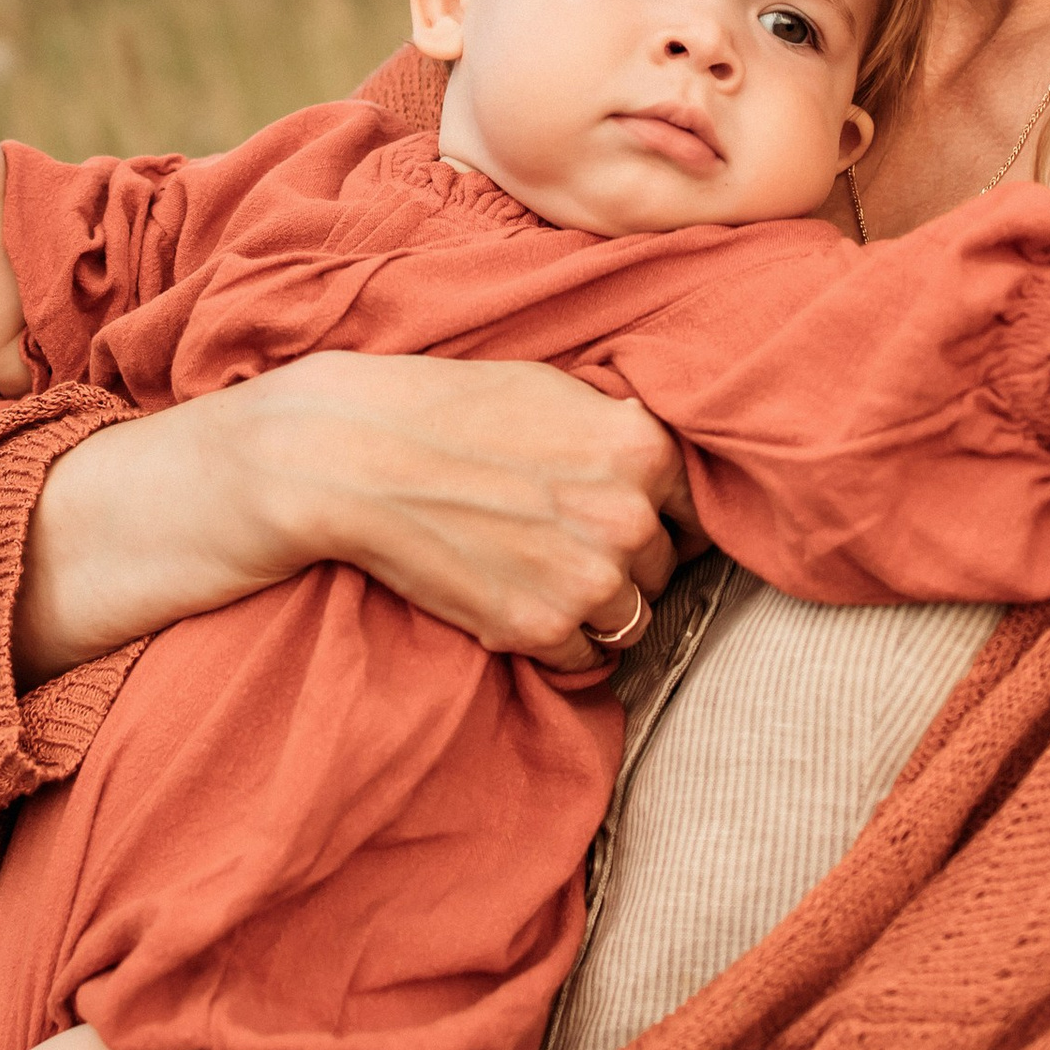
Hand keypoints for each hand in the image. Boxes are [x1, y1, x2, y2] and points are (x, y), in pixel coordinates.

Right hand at [14, 353, 695, 684]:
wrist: (350, 457)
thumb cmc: (442, 409)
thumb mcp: (548, 389)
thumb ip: (614, 428)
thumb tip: (659, 461)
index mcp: (640, 445)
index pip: (699, 509)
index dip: (665, 518)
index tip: (631, 521)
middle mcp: (629, 515)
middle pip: (666, 568)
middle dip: (628, 564)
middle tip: (564, 546)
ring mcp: (588, 578)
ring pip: (632, 620)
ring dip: (596, 611)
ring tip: (536, 578)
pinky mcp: (539, 629)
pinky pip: (583, 659)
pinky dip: (556, 644)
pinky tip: (511, 603)